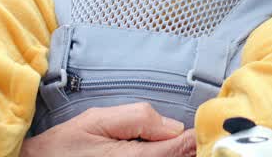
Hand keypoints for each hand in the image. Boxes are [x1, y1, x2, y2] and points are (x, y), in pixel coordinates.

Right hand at [20, 103, 195, 156]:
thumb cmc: (64, 147)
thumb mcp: (97, 120)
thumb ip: (138, 118)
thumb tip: (174, 126)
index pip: (182, 148)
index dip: (197, 135)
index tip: (207, 123)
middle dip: (191, 147)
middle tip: (199, 132)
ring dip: (179, 153)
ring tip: (185, 141)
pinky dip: (167, 156)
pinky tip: (167, 149)